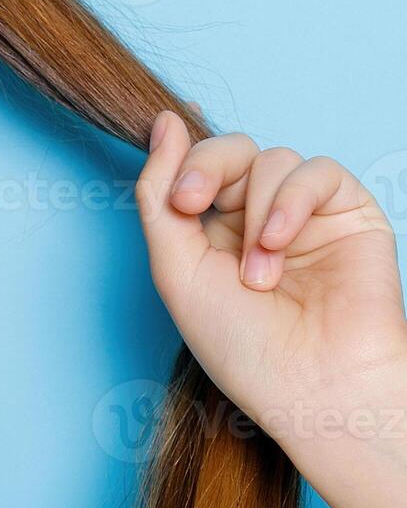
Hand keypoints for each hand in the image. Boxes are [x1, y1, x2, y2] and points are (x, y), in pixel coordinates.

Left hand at [136, 109, 406, 446]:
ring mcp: (303, 214)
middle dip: (207, 168)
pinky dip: (291, 201)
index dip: (180, 163)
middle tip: (192, 205)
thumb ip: (159, 195)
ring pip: (271, 160)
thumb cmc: (242, 344)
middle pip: (229, 150)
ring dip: (256, 213)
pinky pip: (317, 171)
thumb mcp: (175, 268)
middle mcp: (255, 217)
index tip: (178, 198)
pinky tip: (280, 243)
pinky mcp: (348, 212)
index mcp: (210, 231)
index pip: (192, 167)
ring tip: (259, 275)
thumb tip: (162, 121)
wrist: (313, 386)